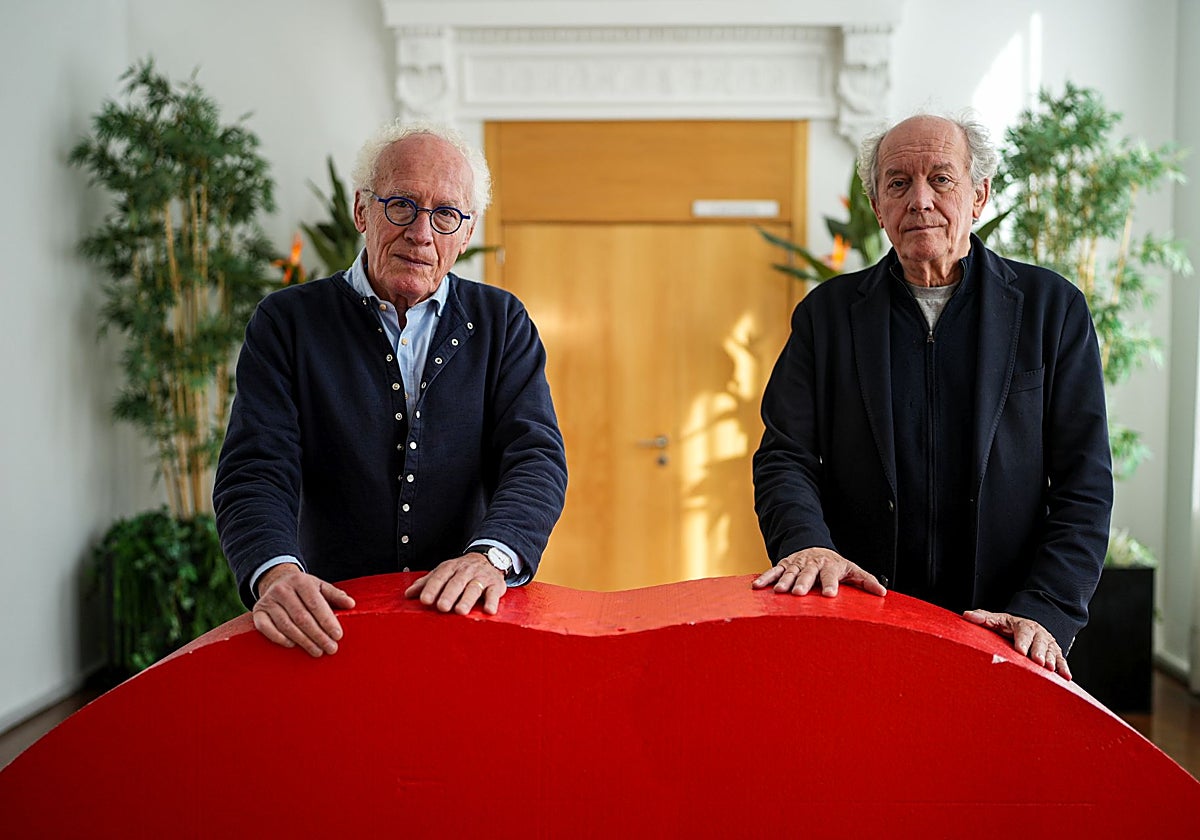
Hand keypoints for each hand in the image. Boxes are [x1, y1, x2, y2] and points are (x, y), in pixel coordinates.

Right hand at [252, 564, 355, 656]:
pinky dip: (279, 638)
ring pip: (286, 625)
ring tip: (317, 651)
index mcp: (301, 581)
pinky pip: (266, 628)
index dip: (327, 621)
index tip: (338, 635)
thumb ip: (335, 595)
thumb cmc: (304, 589)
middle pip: (302, 617)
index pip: (315, 604)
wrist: (277, 581)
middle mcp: (283, 590)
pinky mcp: (258, 612)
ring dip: (303, 641)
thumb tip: (351, 604)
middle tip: (331, 648)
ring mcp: (268, 601)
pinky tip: (292, 645)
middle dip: (318, 635)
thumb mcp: (320, 587)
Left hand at [405, 553, 506, 615]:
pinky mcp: (496, 585)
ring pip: (474, 588)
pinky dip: (492, 601)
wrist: (489, 558)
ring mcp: (481, 578)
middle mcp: (466, 572)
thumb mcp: (444, 572)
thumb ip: (427, 583)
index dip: (432, 588)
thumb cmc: (461, 571)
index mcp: (450, 568)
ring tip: (460, 611)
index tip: (425, 600)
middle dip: (449, 595)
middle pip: (456, 583)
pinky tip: (488, 610)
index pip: (440, 577)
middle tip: (441, 607)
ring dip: (467, 599)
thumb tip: (408, 594)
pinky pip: (494, 593)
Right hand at [752, 547, 886, 597]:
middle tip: (799, 594)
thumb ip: (866, 580)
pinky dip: (765, 578)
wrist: (814, 548)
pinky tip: (757, 587)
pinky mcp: (784, 564)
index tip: (829, 595)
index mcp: (830, 565)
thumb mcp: (852, 570)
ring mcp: (796, 563)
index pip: (831, 575)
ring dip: (783, 581)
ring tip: (778, 592)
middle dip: (803, 583)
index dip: (830, 584)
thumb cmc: (835, 565)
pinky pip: (773, 571)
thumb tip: (882, 593)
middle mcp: (812, 563)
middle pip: (808, 573)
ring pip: (789, 572)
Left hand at [962, 609, 1071, 679]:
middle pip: (1040, 642)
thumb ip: (983, 618)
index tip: (1020, 650)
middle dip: (1039, 652)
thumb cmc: (1009, 627)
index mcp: (1022, 625)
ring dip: (1052, 660)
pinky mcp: (1055, 653)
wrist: (1028, 628)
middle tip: (1038, 662)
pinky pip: (1061, 660)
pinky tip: (1065, 677)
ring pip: (1052, 651)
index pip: (1023, 631)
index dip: (1022, 641)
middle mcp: (1038, 633)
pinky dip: (1064, 668)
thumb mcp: (997, 621)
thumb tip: (967, 615)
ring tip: (1050, 669)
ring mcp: (1048, 643)